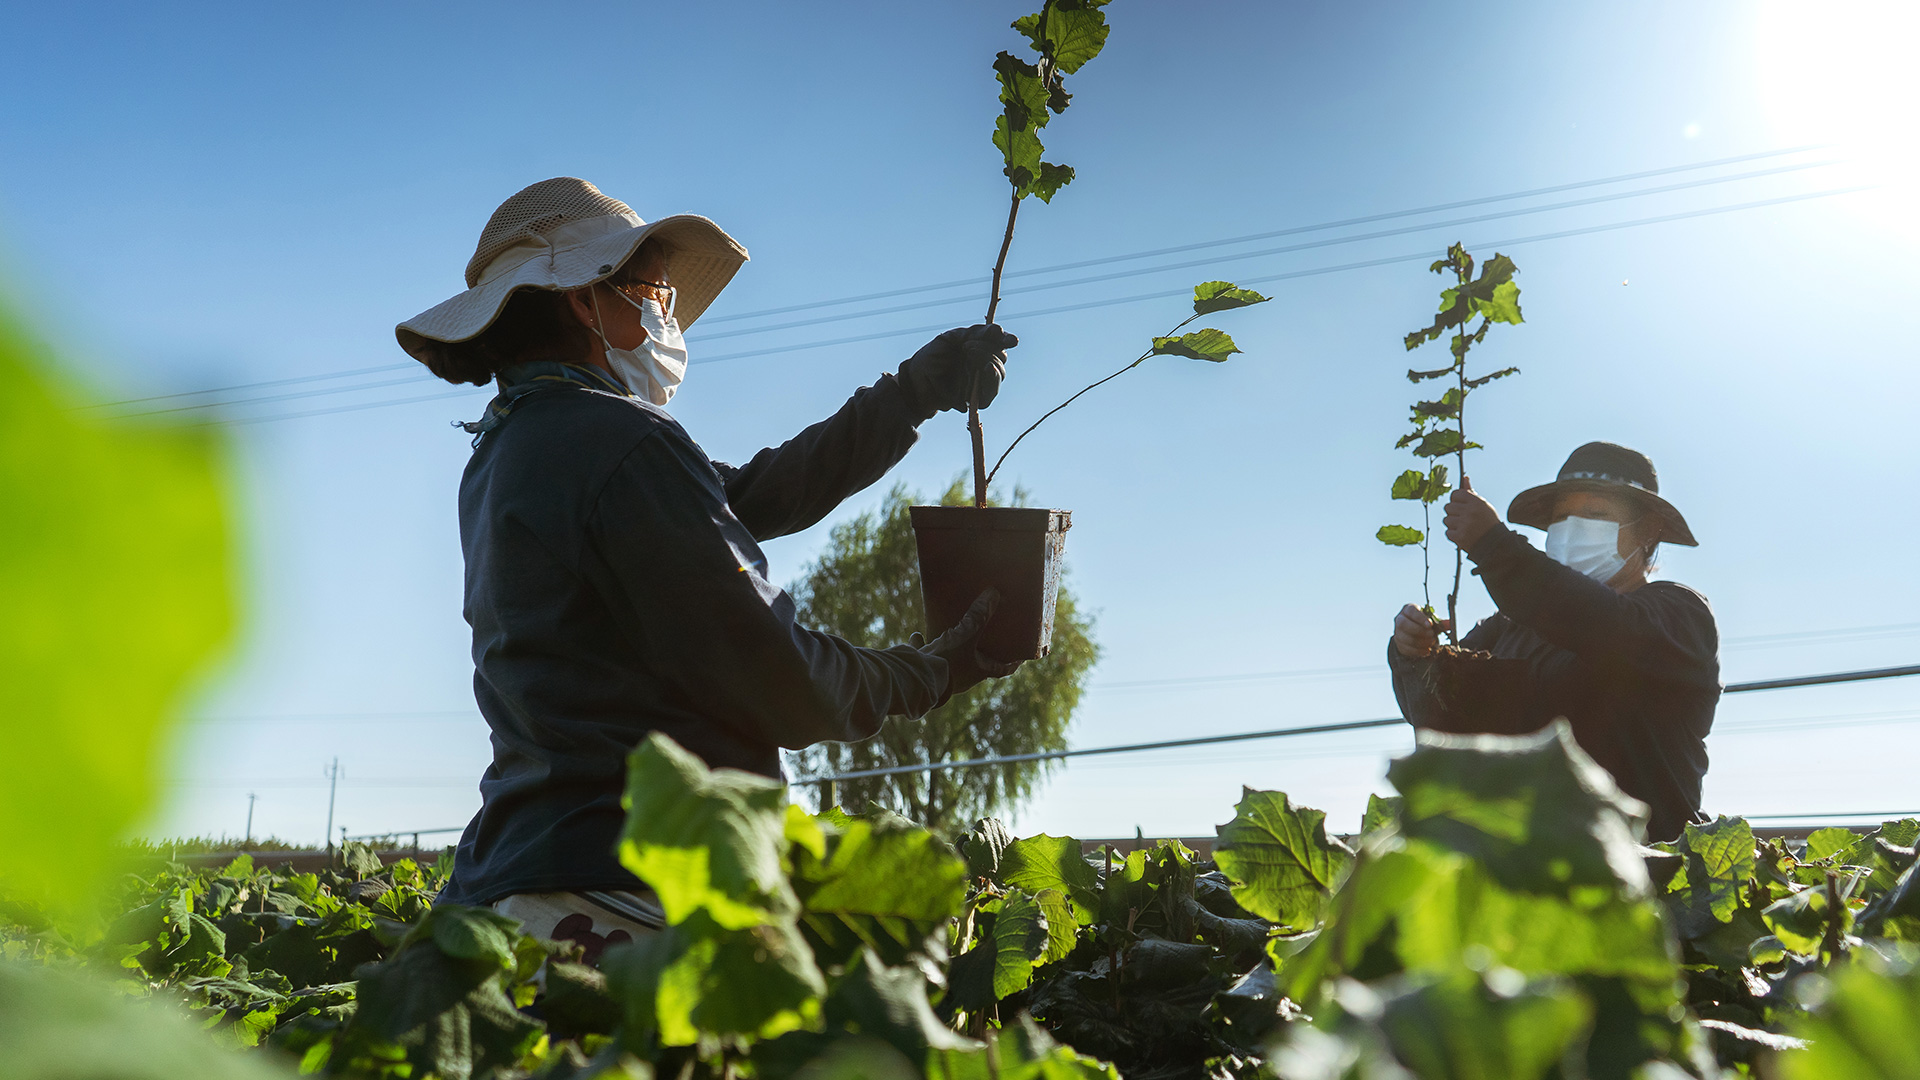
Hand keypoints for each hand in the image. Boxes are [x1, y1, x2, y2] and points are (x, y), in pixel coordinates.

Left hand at [897, 324, 1018, 417]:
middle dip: (988, 349)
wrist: (918, 376)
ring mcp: (980, 382)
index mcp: (981, 349)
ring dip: (989, 362)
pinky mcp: (975, 399)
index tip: (1011, 340)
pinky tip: (987, 369)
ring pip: (999, 375)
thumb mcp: (953, 338)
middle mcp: (984, 365)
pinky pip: (990, 394)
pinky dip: (990, 381)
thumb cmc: (934, 355)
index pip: (1000, 344)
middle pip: (1001, 359)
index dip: (1006, 340)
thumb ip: (976, 333)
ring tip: (969, 353)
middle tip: (968, 346)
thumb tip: (1000, 330)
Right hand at [910, 588, 1021, 701]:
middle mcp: (961, 677)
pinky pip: (925, 657)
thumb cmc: (947, 662)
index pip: (1002, 669)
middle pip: (976, 663)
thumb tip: (994, 593)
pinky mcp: (923, 671)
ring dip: (951, 647)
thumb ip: (979, 615)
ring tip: (950, 632)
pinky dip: (922, 647)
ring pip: (951, 660)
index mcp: (977, 672)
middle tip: (986, 637)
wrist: (915, 680)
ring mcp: (941, 675)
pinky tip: (917, 636)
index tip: (1021, 656)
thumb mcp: (966, 635)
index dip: (1012, 662)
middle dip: (980, 651)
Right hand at [1393, 604, 1451, 657]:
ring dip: (1419, 642)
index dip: (1420, 618)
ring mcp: (1397, 632)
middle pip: (1403, 624)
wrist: (1414, 633)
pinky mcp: (1398, 643)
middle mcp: (1400, 619)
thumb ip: (1440, 622)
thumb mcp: (1432, 621)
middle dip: (1419, 631)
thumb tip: (1450, 624)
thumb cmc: (1424, 624)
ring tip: (1430, 643)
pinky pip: (1405, 648)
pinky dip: (1417, 651)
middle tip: (1432, 636)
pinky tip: (1426, 651)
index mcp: (1408, 609)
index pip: (1411, 611)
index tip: (1430, 625)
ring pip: (1404, 637)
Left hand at [1442, 476, 1501, 550]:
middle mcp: (1470, 512)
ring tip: (1464, 527)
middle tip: (1463, 518)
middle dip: (1453, 513)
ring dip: (1453, 524)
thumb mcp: (1483, 505)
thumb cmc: (1488, 522)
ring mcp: (1464, 525)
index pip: (1455, 494)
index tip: (1460, 505)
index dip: (1456, 500)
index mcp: (1476, 502)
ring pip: (1446, 520)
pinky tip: (1464, 535)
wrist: (1496, 544)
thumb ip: (1471, 493)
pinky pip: (1448, 532)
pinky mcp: (1460, 537)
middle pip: (1448, 507)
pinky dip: (1454, 535)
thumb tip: (1465, 478)